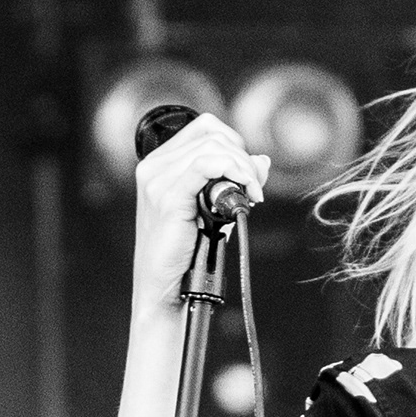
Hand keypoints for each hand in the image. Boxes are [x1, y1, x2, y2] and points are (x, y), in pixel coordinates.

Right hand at [129, 114, 267, 310]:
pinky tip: (247, 191)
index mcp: (159, 164)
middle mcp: (153, 167)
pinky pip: (207, 164)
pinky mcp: (167, 197)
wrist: (166, 288)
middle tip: (255, 188)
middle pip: (212, 134)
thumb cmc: (185, 252)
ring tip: (252, 195)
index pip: (204, 127)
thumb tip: (262, 160)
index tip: (247, 172)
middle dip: (243, 157)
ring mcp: (157, 181)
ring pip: (214, 147)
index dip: (234, 142)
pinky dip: (234, 171)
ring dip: (243, 168)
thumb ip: (233, 180)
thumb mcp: (212, 208)